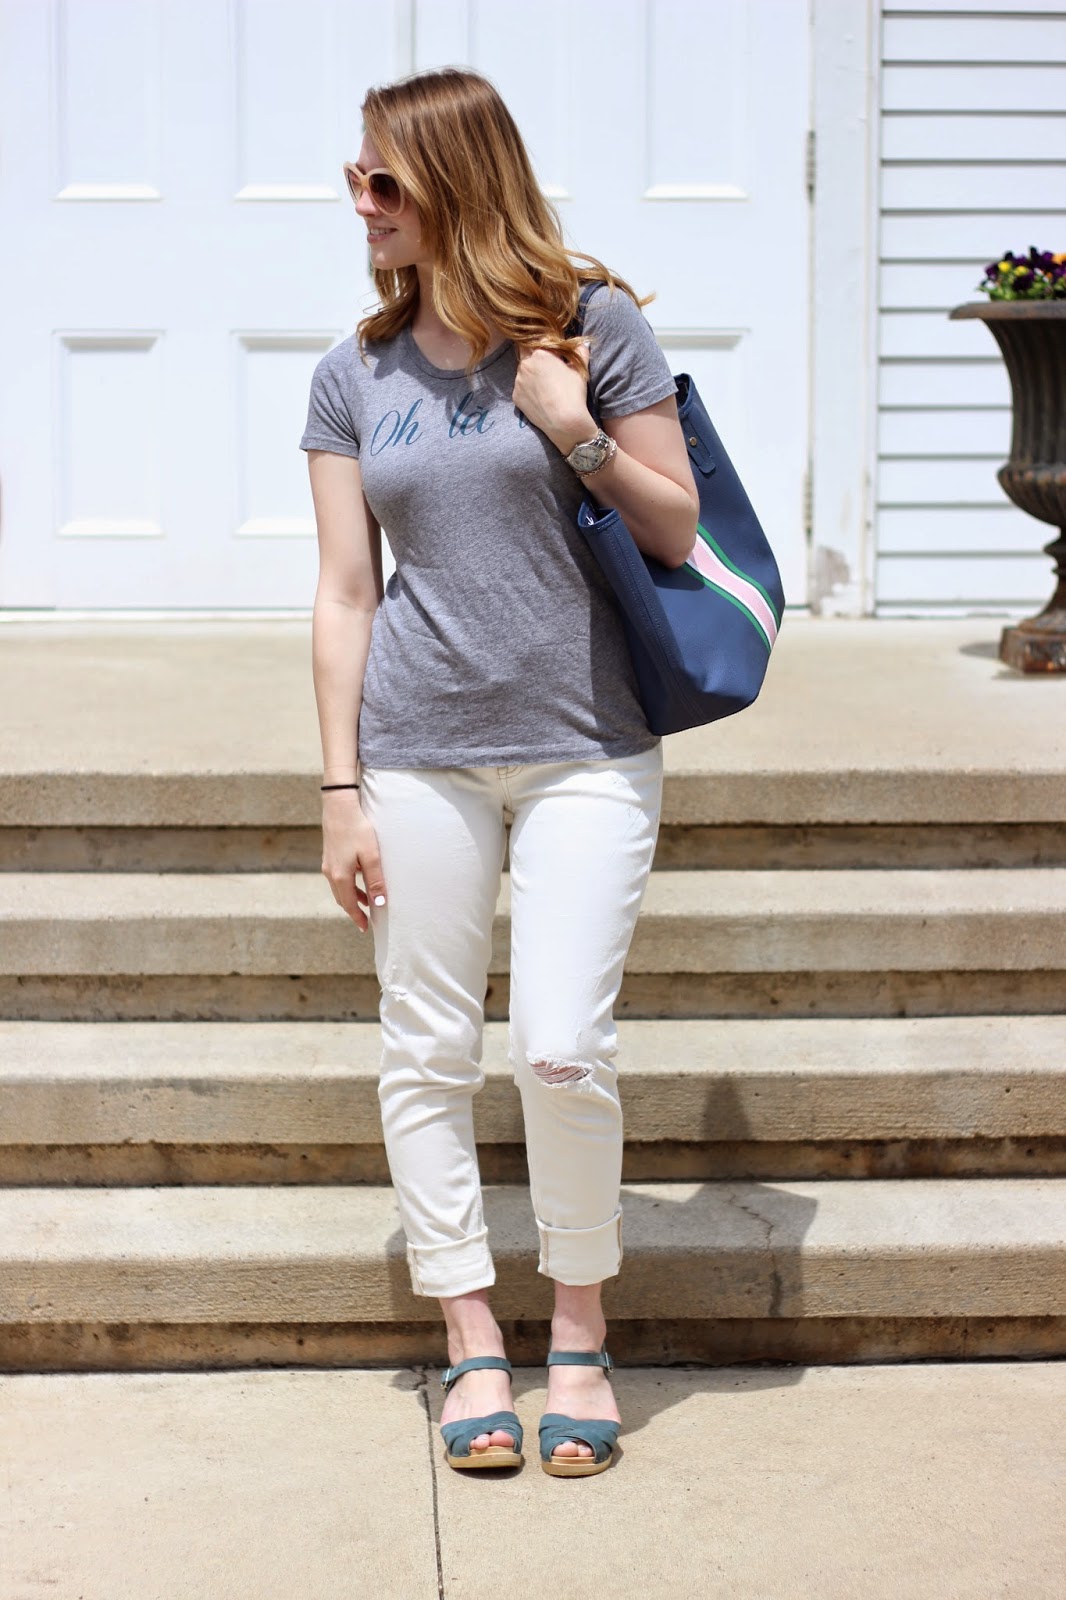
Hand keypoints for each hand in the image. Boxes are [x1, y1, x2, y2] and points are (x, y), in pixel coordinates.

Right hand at [320, 791, 385, 932]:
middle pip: (342, 899)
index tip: (365, 928)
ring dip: (352, 898)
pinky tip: (358, 880)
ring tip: (366, 903)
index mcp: (340, 876)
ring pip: (339, 889)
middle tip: (365, 920)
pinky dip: (348, 886)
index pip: (349, 904)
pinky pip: (338, 878)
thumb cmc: (357, 829)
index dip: (358, 917)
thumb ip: (375, 880)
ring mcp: (328, 864)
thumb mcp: (371, 856)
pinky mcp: (329, 856)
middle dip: (354, 911)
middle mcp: (330, 873)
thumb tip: (379, 903)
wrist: (339, 806)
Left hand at [512, 338, 595, 454]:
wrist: (564, 422)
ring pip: (523, 372)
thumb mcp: (580, 370)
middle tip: (549, 370)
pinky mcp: (515, 397)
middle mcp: (525, 364)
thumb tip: (582, 343)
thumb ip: (580, 351)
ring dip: (531, 374)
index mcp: (540, 353)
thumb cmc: (573, 393)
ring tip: (545, 387)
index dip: (549, 348)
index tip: (556, 356)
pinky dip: (528, 390)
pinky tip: (540, 398)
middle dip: (536, 358)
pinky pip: (521, 388)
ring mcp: (518, 381)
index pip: (541, 341)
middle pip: (527, 354)